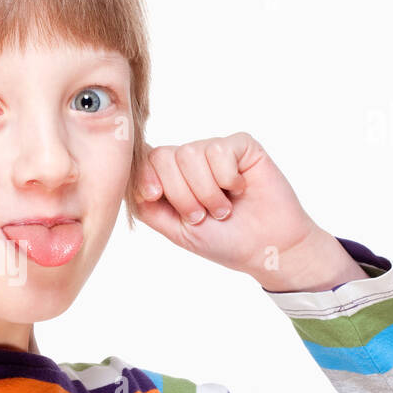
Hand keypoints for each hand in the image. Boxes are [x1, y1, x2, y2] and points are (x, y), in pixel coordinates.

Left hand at [131, 132, 322, 281]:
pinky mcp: (241, 145)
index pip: (146, 161)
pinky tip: (240, 189)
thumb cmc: (223, 241)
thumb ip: (149, 207)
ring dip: (207, 191)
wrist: (266, 247)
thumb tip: (126, 182)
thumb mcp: (176, 230)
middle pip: (165, 156)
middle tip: (201, 216)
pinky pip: (220, 150)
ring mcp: (215, 151)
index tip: (154, 196)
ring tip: (223, 209)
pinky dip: (227, 178)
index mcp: (171, 178)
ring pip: (191, 153)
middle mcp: (190, 161)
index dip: (145, 175)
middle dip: (181, 193)